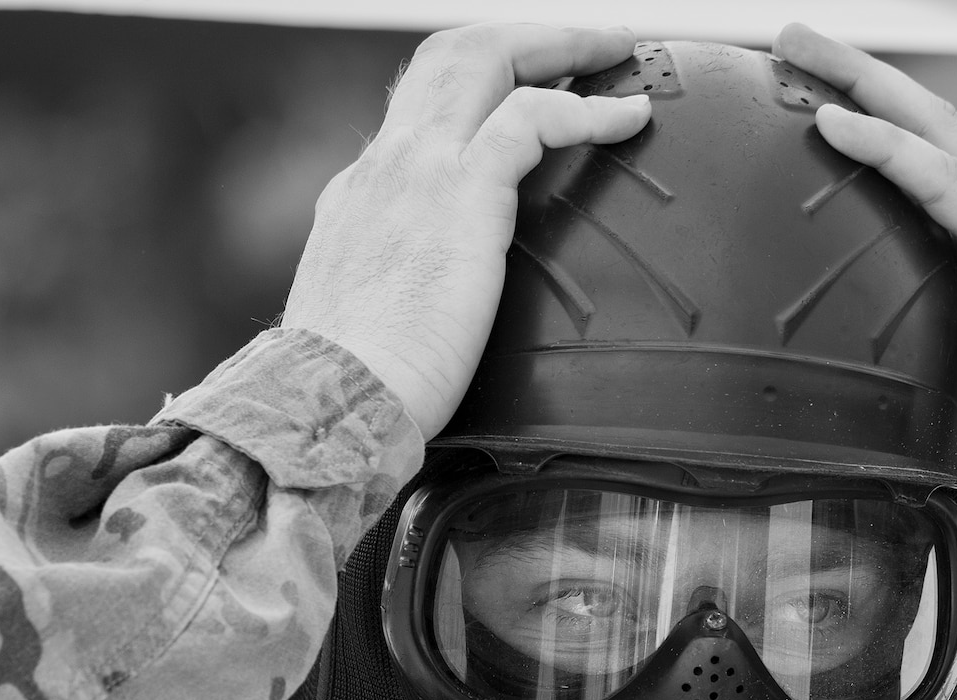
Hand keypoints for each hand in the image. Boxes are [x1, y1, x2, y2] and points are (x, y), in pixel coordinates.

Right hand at [281, 25, 651, 437]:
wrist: (328, 406)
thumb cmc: (352, 394)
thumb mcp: (367, 322)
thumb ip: (400, 295)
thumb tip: (434, 322)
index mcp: (361, 195)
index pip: (418, 110)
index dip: (476, 88)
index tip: (526, 92)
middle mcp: (385, 166)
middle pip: (450, 56)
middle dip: (521, 37)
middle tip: (583, 46)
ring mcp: (418, 170)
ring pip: (487, 57)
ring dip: (558, 44)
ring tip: (613, 51)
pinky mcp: (461, 195)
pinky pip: (534, 119)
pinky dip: (587, 109)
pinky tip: (628, 117)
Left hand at [774, 24, 956, 522]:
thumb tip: (921, 444)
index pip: (924, 202)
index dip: (872, 164)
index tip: (810, 136)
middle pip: (922, 144)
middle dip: (858, 93)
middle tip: (791, 54)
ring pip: (929, 138)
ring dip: (861, 90)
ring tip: (797, 48)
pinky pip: (944, 183)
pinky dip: (888, 148)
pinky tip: (834, 121)